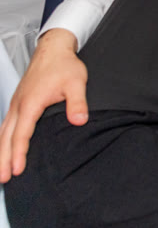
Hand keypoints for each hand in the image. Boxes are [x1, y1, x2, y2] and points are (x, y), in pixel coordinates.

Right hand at [0, 29, 87, 181]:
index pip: (22, 134)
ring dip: (0, 151)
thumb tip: (79, 121)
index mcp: (30, 103)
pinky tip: (4, 147)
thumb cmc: (64, 65)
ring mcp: (16, 103)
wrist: (54, 49)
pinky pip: (6, 124)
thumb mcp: (76, 83)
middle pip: (6, 137)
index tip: (17, 170)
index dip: (19, 153)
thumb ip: (77, 103)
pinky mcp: (18, 102)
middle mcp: (19, 105)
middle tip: (3, 178)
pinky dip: (3, 139)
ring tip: (1, 170)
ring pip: (3, 132)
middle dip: (3, 159)